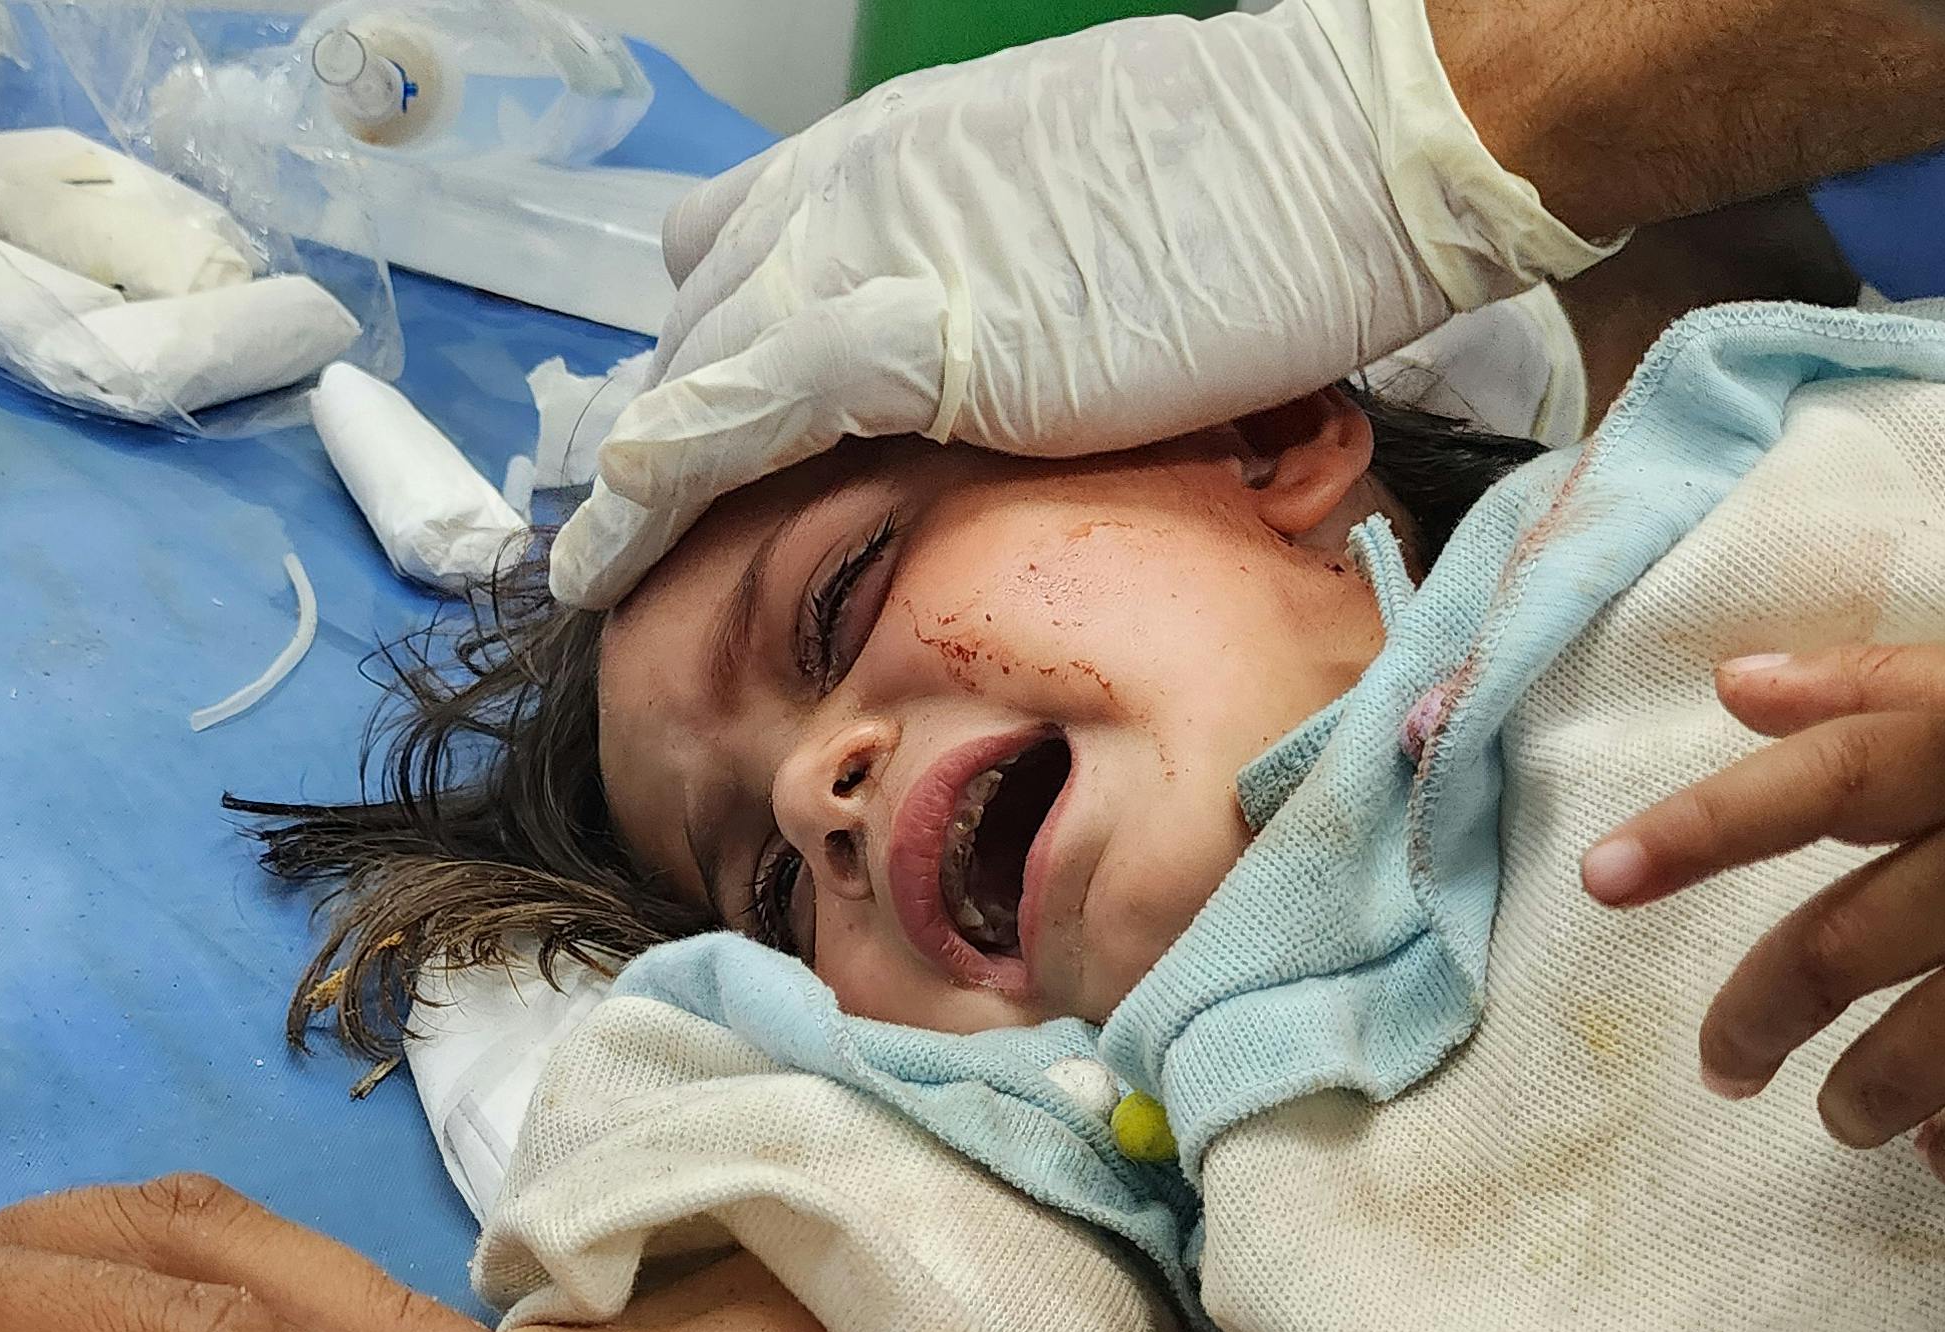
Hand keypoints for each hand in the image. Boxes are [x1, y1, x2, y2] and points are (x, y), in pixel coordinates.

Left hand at [548, 0, 1605, 608]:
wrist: (1354, 148)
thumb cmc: (1265, 186)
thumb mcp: (1089, 221)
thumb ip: (1002, 280)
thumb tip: (997, 354)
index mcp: (897, 150)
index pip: (742, 250)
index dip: (705, 355)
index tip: (672, 441)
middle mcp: (853, 183)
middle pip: (700, 316)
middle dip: (661, 422)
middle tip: (624, 531)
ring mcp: (867, 249)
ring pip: (691, 367)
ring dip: (636, 473)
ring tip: (589, 570)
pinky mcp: (901, 334)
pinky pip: (731, 420)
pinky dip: (657, 493)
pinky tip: (609, 559)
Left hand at [1582, 645, 1944, 1188]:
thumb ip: (1894, 688)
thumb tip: (1740, 681)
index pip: (1836, 774)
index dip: (1708, 826)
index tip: (1599, 878)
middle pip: (1855, 934)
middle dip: (1762, 1011)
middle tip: (1722, 1066)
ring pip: (1942, 1034)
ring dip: (1866, 1092)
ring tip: (1843, 1119)